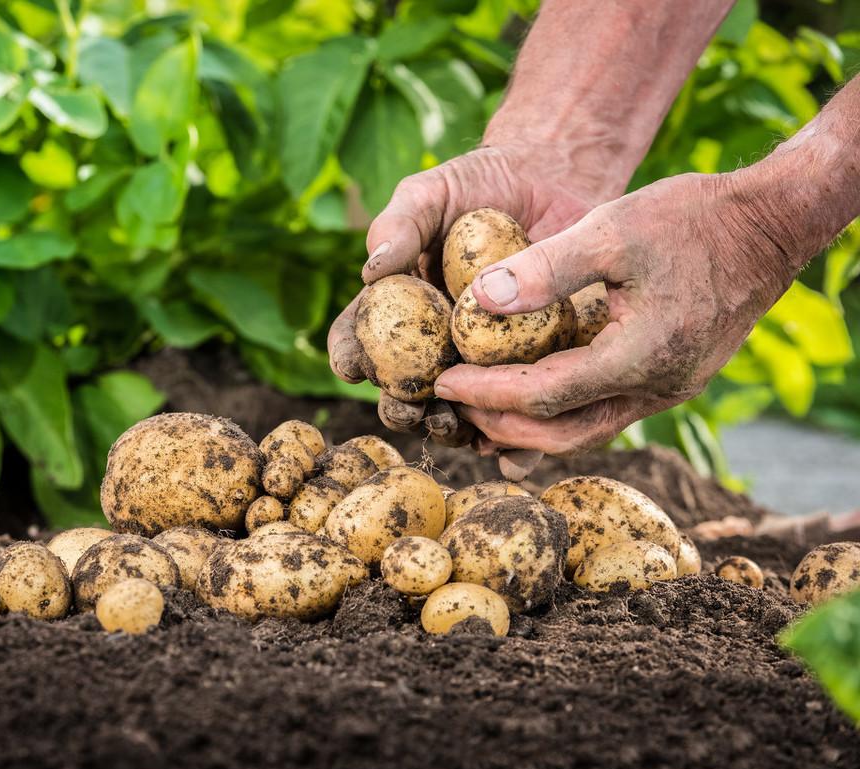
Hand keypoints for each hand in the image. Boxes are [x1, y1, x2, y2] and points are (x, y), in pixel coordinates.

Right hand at [328, 145, 602, 474]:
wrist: (553, 180)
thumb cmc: (477, 183)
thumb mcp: (431, 192)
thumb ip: (399, 225)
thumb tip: (371, 270)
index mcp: (397, 310)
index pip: (358, 341)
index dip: (349, 357)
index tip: (352, 366)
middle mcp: (433, 345)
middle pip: (404, 391)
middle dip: (400, 408)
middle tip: (407, 406)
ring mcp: (483, 362)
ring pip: (458, 413)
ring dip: (452, 430)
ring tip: (457, 427)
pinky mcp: (533, 369)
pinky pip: (520, 414)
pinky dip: (516, 444)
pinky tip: (514, 455)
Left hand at [435, 170, 795, 453]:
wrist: (770, 226)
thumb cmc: (693, 218)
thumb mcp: (614, 228)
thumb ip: (547, 267)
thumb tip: (479, 300)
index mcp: (642, 356)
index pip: (544, 395)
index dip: (487, 392)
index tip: (441, 381)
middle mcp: (657, 389)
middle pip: (561, 434)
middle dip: (499, 423)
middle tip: (450, 402)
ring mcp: (667, 391)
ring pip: (583, 432)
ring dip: (527, 428)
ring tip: (477, 409)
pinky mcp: (669, 382)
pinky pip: (602, 413)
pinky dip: (558, 414)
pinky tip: (524, 401)